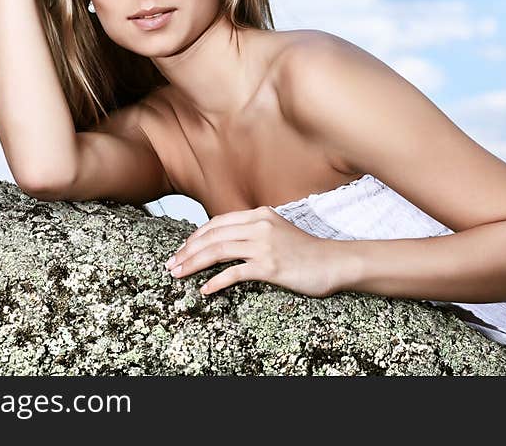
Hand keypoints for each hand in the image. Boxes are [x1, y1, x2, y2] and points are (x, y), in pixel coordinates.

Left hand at [165, 206, 338, 297]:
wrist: (334, 262)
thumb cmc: (306, 251)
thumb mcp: (277, 231)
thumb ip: (254, 232)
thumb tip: (227, 242)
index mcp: (260, 214)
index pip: (218, 222)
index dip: (196, 236)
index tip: (182, 250)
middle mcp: (259, 225)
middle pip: (212, 236)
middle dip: (187, 251)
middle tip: (171, 265)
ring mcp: (264, 245)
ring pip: (217, 251)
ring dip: (193, 264)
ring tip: (179, 275)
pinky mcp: (269, 266)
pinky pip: (234, 272)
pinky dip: (216, 282)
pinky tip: (206, 290)